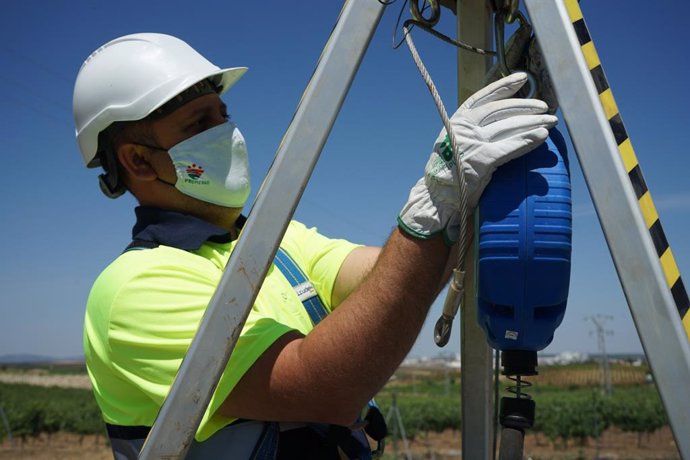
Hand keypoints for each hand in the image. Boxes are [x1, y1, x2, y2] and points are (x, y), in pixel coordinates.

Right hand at [398, 72, 557, 244]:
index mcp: (457, 121)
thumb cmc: (450, 172)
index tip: (522, 79)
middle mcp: (465, 128)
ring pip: (509, 126)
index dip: (504, 86)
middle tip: (544, 108)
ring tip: (550, 122)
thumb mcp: (455, 143)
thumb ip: (473, 130)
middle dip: (525, 107)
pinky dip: (527, 141)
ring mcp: (473, 143)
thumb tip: (501, 121)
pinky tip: (541, 137)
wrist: (437, 197)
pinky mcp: (483, 160)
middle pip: (501, 110)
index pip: (484, 98)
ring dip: (533, 123)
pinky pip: (510, 146)